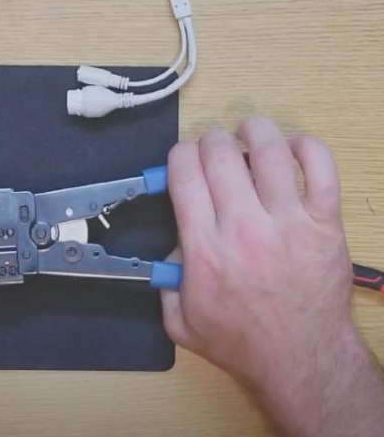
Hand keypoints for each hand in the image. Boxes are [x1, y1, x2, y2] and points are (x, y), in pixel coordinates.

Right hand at [161, 117, 354, 383]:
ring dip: (253, 131)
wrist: (300, 359)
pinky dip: (305, 146)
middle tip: (212, 149)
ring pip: (269, 150)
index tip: (182, 161)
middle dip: (210, 141)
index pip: (185, 174)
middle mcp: (243, 227)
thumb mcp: (178, 320)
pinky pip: (320, 167)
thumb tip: (172, 244)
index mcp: (204, 248)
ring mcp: (289, 221)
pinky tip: (291, 148)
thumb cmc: (239, 341)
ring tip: (248, 132)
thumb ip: (164, 279)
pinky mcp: (325, 223)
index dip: (179, 156)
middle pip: (221, 154)